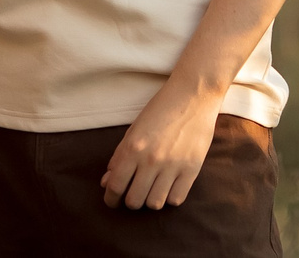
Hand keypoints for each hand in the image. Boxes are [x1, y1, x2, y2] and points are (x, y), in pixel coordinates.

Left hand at [100, 78, 223, 210]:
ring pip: (155, 204)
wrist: (192, 95)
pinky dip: (170, 198)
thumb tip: (106, 181)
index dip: (110, 199)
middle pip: (134, 201)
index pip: (115, 185)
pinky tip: (168, 187)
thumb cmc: (160, 109)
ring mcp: (172, 166)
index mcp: (133, 148)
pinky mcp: (192, 169)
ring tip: (151, 190)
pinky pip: (176, 199)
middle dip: (130, 201)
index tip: (112, 201)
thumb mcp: (134, 129)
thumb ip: (119, 157)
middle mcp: (151, 160)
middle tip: (132, 194)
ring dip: (150, 201)